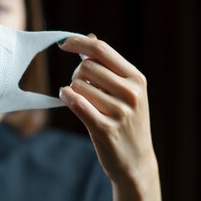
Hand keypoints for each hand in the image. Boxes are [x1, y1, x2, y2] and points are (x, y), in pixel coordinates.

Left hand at [58, 34, 157, 192]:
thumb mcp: (127, 92)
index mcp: (136, 79)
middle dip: (77, 74)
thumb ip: (108, 66)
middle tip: (82, 87)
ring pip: (78, 85)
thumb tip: (89, 38)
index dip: (78, 42)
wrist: (136, 162)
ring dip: (74, 91)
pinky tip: (67, 98)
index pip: (101, 50)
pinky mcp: (104, 128)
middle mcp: (131, 93)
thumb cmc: (127, 123)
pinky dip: (66, 97)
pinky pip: (76, 102)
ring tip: (85, 102)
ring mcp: (119, 111)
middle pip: (86, 67)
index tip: (64, 42)